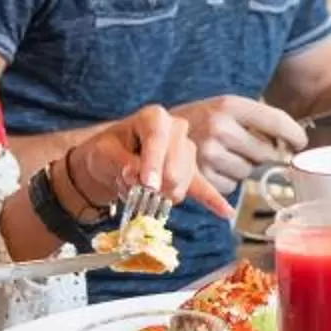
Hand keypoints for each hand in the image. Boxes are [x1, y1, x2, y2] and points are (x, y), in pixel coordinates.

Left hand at [66, 104, 234, 217]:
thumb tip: (134, 176)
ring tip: (137, 191)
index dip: (153, 163)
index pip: (158, 138)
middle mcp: (177, 130)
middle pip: (175, 166)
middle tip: (133, 193)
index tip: (146, 184)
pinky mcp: (191, 173)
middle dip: (154, 186)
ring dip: (157, 196)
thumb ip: (120, 163)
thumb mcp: (104, 152)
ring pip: (181, 183)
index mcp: (155, 118)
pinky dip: (214, 201)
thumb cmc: (109, 150)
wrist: (114, 157)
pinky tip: (226, 212)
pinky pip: (204, 189)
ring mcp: (187, 152)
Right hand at [171, 94, 305, 192]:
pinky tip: (215, 169)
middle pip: (267, 152)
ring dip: (246, 169)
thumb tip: (293, 141)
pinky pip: (230, 187)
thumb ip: (257, 120)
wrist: (154, 133)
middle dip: (268, 155)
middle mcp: (219, 126)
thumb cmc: (200, 120)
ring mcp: (208, 152)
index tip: (301, 142)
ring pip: (249, 172)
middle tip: (258, 151)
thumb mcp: (225, 108)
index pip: (276, 121)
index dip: (294, 134)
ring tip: (228, 156)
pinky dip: (227, 182)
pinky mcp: (199, 175)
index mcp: (229, 104)